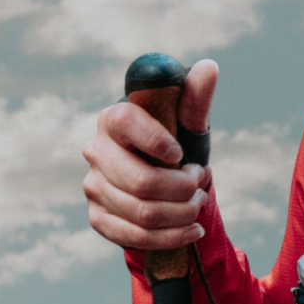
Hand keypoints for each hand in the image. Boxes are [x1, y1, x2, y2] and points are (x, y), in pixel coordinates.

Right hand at [82, 59, 218, 250]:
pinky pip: (134, 237)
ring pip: (142, 212)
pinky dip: (171, 236)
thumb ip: (195, 97)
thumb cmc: (175, 144)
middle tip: (201, 182)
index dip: (158, 140)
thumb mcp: (188, 122)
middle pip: (141, 181)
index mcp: (114, 119)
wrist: (161, 181)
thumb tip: (208, 67)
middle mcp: (97, 152)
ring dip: (182, 213)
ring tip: (199, 203)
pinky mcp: (99, 218)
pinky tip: (192, 229)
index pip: (126, 122)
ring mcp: (94, 187)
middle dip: (182, 188)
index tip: (182, 153)